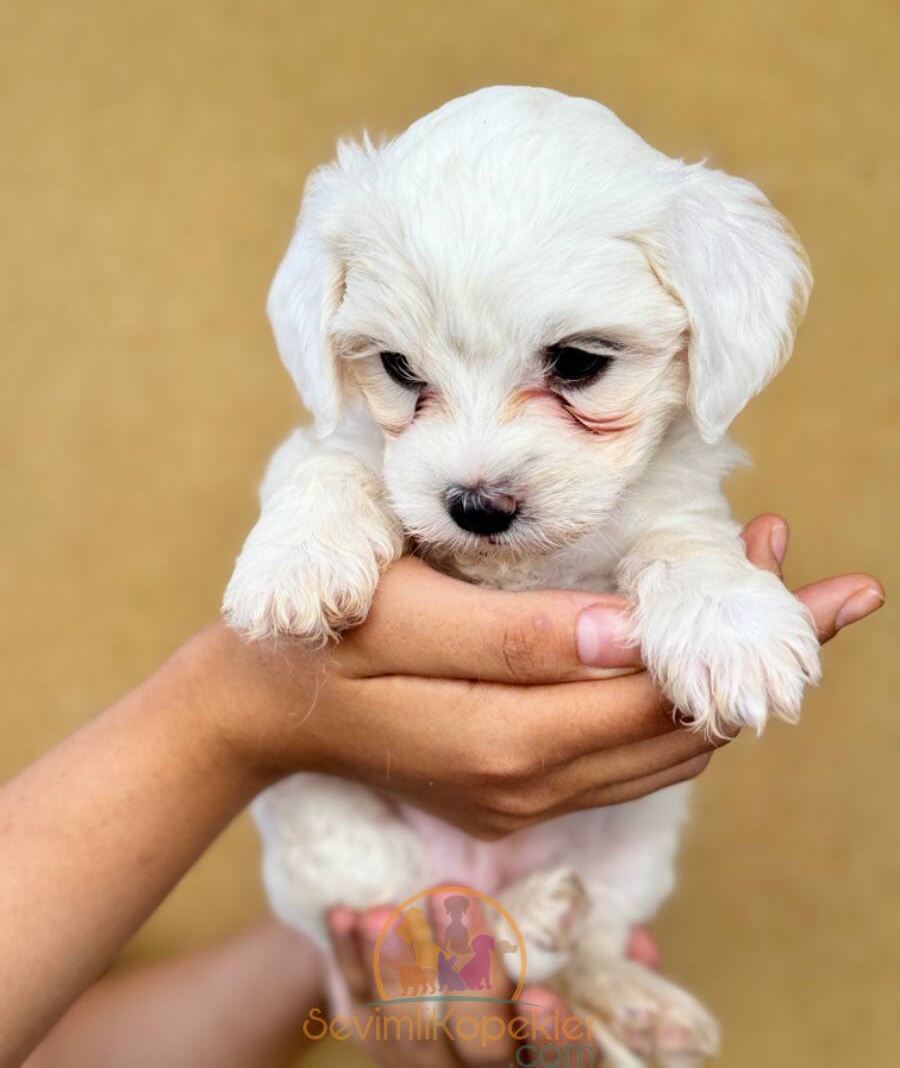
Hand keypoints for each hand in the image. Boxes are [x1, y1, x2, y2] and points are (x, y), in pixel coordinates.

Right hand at [196, 513, 882, 838]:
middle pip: (684, 732)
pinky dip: (672, 704)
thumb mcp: (407, 614)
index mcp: (508, 742)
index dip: (740, 637)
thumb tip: (636, 634)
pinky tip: (682, 646)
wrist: (258, 707)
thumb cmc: (323, 638)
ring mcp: (524, 798)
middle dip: (754, 659)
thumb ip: (517, 633)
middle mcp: (530, 786)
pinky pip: (622, 755)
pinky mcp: (513, 790)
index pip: (664, 699)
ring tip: (765, 597)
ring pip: (661, 750)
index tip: (809, 575)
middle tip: (817, 583)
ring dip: (720, 681)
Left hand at [325, 899, 642, 1065]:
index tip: (537, 996)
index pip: (563, 1065)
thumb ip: (608, 966)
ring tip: (381, 912)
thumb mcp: (585, 979)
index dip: (554, 1041)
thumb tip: (640, 947)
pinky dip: (348, 961)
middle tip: (455, 905)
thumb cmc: (535, 978)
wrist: (453, 991)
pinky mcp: (380, 1044)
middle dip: (468, 979)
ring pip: (407, 1035)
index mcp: (544, 1061)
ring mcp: (427, 1066)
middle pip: (480, 1050)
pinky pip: (359, 1011)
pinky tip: (344, 913)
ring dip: (394, 969)